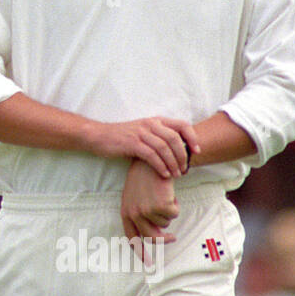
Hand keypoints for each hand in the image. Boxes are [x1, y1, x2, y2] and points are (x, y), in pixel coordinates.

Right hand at [85, 117, 199, 178]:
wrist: (98, 136)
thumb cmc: (121, 137)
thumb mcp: (142, 132)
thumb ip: (157, 137)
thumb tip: (176, 150)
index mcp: (155, 120)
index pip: (182, 125)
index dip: (192, 138)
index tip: (196, 151)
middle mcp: (150, 124)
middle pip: (174, 138)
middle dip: (183, 156)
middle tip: (185, 169)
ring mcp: (141, 133)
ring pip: (164, 148)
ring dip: (173, 163)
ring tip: (176, 174)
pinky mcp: (132, 144)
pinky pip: (152, 156)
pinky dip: (160, 166)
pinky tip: (164, 174)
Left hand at [120, 158, 178, 244]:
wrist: (151, 161)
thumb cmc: (144, 179)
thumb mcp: (136, 197)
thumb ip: (140, 215)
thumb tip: (153, 235)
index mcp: (126, 212)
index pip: (132, 237)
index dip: (140, 251)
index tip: (149, 264)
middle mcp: (134, 213)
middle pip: (152, 237)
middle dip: (164, 239)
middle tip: (173, 238)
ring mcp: (147, 210)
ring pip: (165, 223)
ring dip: (168, 211)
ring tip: (163, 196)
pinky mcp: (161, 206)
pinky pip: (174, 213)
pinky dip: (175, 204)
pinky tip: (168, 192)